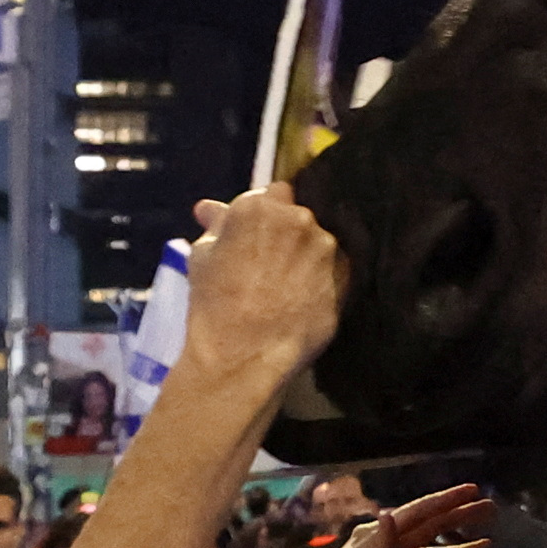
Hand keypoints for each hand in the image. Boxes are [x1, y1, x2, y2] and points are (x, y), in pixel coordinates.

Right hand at [169, 185, 345, 392]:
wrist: (243, 353)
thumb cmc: (214, 305)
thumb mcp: (203, 258)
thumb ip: (216, 227)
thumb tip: (209, 209)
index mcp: (259, 208)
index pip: (272, 194)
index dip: (266, 216)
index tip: (258, 236)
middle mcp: (297, 219)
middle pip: (297, 216)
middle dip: (286, 233)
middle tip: (268, 265)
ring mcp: (324, 248)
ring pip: (317, 242)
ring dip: (305, 256)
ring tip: (284, 287)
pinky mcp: (344, 277)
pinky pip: (335, 268)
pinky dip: (322, 278)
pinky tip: (302, 299)